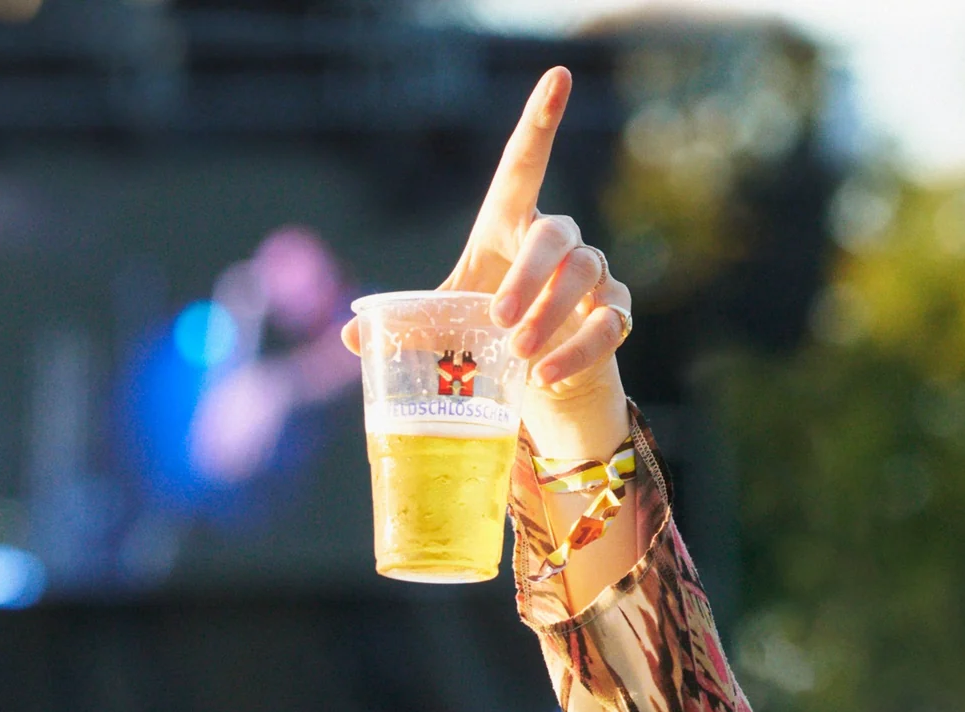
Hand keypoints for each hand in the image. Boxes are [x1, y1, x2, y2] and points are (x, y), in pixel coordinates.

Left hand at [341, 66, 632, 460]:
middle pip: (556, 235)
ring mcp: (591, 274)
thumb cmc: (485, 334)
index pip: (524, 165)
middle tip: (500, 319)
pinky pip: (610, 322)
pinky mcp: (614, 312)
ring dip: (551, 313)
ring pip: (585, 274)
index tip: (558, 76)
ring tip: (518, 353)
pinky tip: (543, 376)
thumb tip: (350, 335)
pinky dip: (577, 351)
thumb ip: (405, 323)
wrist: (535, 382)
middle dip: (530, 275)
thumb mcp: (442, 324)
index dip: (540, 120)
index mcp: (509, 226)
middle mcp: (556, 240)